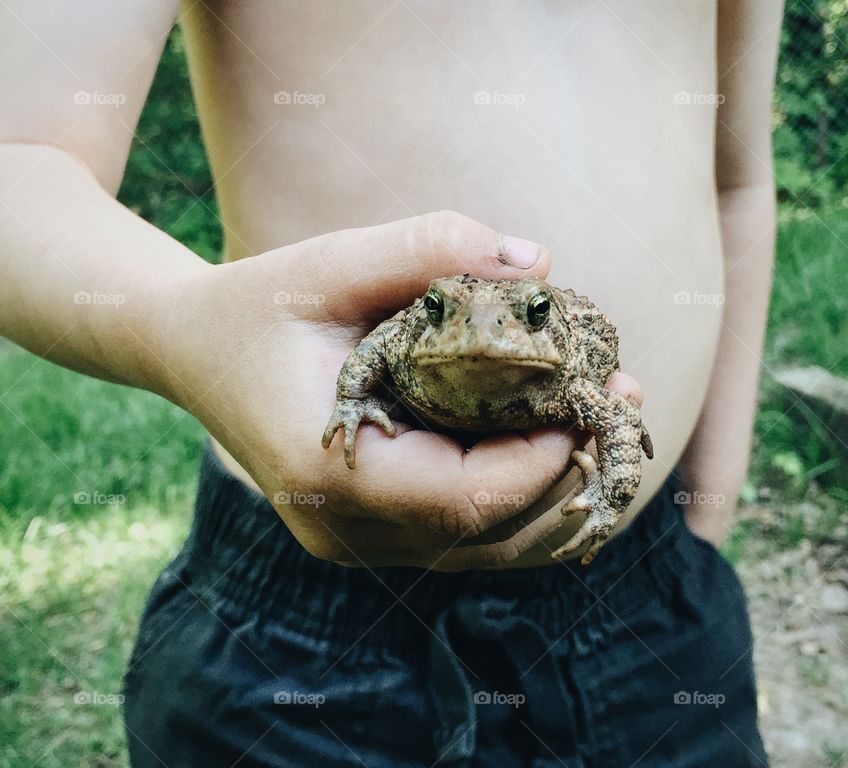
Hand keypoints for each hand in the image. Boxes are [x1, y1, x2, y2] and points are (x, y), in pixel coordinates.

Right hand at [162, 211, 639, 568]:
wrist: (193, 352)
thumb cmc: (259, 304)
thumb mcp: (329, 262)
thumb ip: (426, 249)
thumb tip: (535, 262)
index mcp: (328, 473)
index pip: (463, 498)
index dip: (541, 462)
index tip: (591, 404)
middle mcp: (345, 528)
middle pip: (488, 536)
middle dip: (568, 475)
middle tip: (624, 406)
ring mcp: (356, 541)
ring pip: (486, 550)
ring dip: (556, 495)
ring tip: (607, 425)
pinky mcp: (370, 534)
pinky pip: (466, 538)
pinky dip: (521, 503)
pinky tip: (559, 449)